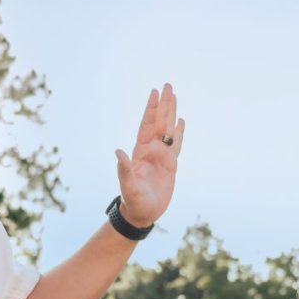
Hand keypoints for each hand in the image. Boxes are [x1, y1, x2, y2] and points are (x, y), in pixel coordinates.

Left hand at [115, 84, 184, 227]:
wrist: (143, 213)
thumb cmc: (133, 201)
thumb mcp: (128, 186)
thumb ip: (124, 169)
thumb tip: (118, 152)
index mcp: (141, 152)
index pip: (147, 125)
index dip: (151, 109)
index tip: (154, 92)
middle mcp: (151, 150)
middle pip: (159, 122)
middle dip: (163, 104)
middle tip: (168, 85)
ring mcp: (161, 156)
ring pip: (168, 129)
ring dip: (171, 113)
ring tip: (174, 96)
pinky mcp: (171, 165)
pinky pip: (176, 144)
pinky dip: (179, 132)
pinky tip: (181, 121)